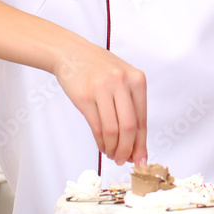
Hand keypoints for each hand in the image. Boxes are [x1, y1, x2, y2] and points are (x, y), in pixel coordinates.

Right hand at [53, 43, 146, 166]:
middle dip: (128, 150)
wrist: (71, 53)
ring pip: (113, 130)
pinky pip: (97, 127)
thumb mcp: (122, 79)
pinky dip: (101, 142)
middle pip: (130, 128)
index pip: (142, 120)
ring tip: (112, 154)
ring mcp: (102, 89)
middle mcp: (121, 82)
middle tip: (125, 160)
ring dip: (113, 148)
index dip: (141, 144)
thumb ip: (131, 108)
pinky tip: (103, 146)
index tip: (141, 160)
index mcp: (137, 79)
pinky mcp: (84, 97)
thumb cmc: (99, 68)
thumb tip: (137, 144)